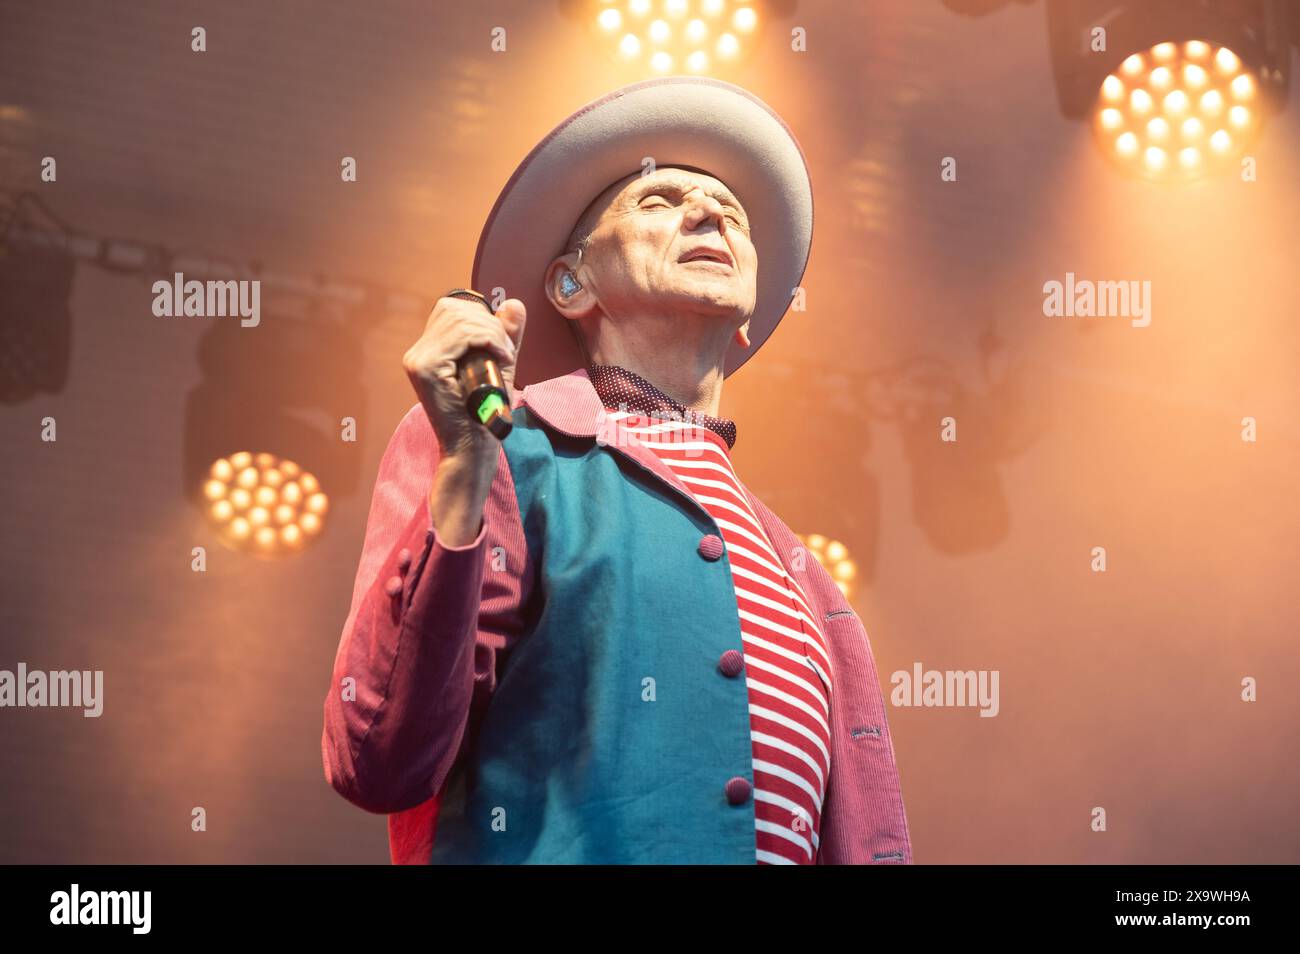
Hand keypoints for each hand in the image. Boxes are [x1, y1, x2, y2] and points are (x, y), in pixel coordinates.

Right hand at [403, 296, 526, 462]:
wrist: (473, 449)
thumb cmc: (484, 414)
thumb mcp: (498, 367)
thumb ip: (505, 336)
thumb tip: (514, 304)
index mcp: (428, 351)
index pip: (451, 310)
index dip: (481, 317)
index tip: (502, 344)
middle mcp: (417, 352)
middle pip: (454, 309)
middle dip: (489, 324)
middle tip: (506, 350)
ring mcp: (418, 359)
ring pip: (459, 320)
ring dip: (492, 333)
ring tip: (504, 355)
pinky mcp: (425, 368)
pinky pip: (460, 336)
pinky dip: (487, 340)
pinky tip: (500, 357)